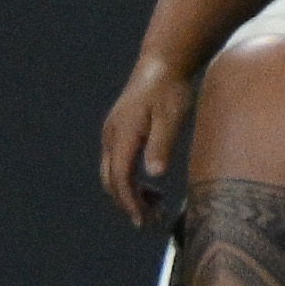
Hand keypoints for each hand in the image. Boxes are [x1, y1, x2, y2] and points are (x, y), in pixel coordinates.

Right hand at [95, 57, 193, 226]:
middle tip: (152, 222)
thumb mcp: (172, 116)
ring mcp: (113, 135)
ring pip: (113, 174)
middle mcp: (112, 137)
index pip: (120, 178)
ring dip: (130, 194)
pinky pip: (119, 164)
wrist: (163, 64)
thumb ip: (162, 144)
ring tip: (157, 207)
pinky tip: (153, 186)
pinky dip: (131, 181)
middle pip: (112, 181)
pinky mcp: (120, 133)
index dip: (129, 202)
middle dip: (128, 204)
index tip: (143, 220)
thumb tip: (155, 173)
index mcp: (122, 135)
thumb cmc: (171, 89)